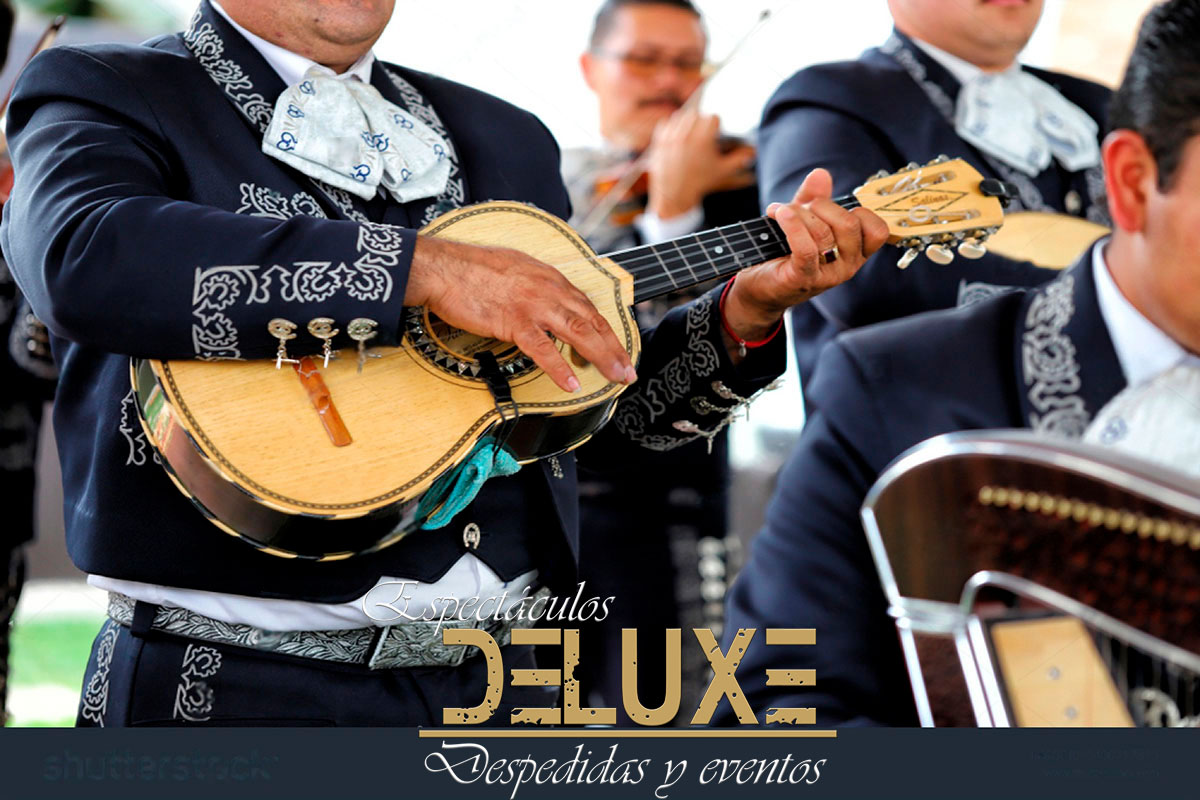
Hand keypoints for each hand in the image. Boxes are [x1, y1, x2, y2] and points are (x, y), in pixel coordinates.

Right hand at [405, 237, 636, 392]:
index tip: (618, 348)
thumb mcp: (517, 269)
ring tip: (615, 376)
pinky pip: (542, 349)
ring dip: (601, 357)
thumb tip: (548, 304)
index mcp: (550, 278)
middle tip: (628, 370)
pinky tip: (571, 383)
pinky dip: (559, 368)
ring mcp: (533, 305)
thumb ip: (537, 287)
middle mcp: (548, 289)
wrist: (444, 267)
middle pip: (591, 321)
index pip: (587, 307)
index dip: (607, 330)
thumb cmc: (472, 268)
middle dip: (615, 348)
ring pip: (577, 332)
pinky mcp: (513, 321)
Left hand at [645, 108, 755, 219]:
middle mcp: (686, 136)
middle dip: (701, 122)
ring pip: (681, 116)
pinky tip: (677, 136)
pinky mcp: (659, 141)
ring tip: (691, 134)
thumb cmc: (700, 182)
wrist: (674, 195)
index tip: (715, 133)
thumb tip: (753, 152)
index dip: (716, 126)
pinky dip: (672, 127)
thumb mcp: (722, 171)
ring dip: (687, 122)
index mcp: (703, 140)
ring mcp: (670, 137)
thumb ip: (739, 159)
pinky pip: (666, 123)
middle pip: (697, 114)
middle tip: (703, 134)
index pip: (713, 118)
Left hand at [722, 168, 888, 342]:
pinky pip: (805, 248)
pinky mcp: (803, 279)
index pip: (878, 229)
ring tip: (779, 212)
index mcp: (855, 252)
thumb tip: (821, 174)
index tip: (829, 206)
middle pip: (849, 225)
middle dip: (821, 206)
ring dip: (798, 214)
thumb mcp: (803, 221)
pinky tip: (779, 214)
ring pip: (824, 234)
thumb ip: (814, 198)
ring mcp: (827, 276)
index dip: (858, 210)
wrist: (759, 286)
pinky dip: (792, 226)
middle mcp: (847, 266)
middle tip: (799, 208)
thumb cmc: (785, 252)